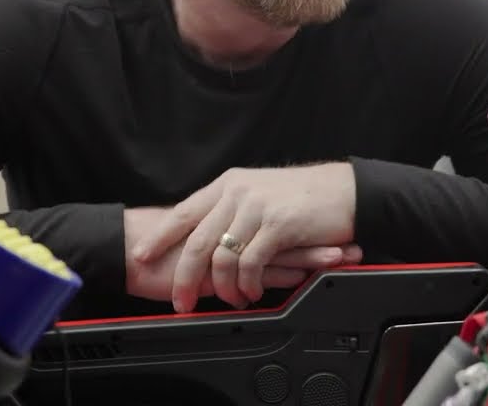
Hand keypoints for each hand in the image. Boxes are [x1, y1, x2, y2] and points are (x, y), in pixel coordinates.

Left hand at [123, 206, 359, 303]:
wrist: (346, 191)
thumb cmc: (307, 197)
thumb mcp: (261, 192)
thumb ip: (234, 210)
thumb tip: (210, 236)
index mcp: (229, 185)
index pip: (185, 212)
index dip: (160, 237)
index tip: (142, 256)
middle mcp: (238, 193)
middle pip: (197, 241)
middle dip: (184, 277)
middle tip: (180, 301)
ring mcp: (257, 208)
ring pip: (222, 256)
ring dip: (222, 287)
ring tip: (231, 300)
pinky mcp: (278, 225)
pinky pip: (251, 263)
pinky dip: (248, 284)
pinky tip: (254, 292)